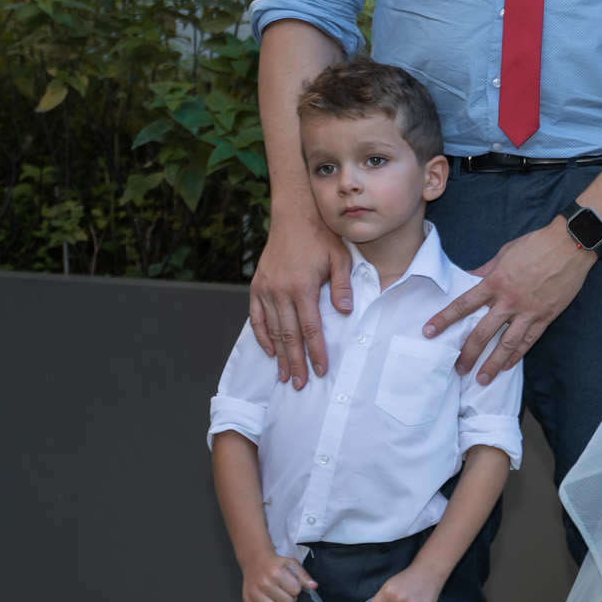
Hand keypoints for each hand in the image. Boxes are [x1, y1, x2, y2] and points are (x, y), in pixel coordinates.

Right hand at [240, 551, 316, 601]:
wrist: (255, 560)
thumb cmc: (275, 564)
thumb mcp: (291, 564)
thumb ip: (304, 576)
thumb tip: (314, 587)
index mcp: (276, 573)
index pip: (295, 591)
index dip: (296, 589)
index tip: (291, 585)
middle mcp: (264, 584)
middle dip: (289, 599)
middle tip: (284, 593)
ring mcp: (254, 593)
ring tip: (277, 601)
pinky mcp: (246, 601)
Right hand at [250, 209, 352, 386]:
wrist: (294, 216)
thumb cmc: (321, 237)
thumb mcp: (340, 258)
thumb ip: (342, 287)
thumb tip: (344, 313)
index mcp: (302, 287)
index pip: (310, 329)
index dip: (315, 352)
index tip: (321, 370)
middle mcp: (280, 292)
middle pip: (289, 336)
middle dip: (296, 362)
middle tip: (300, 385)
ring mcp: (266, 290)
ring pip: (273, 331)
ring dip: (280, 355)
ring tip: (285, 376)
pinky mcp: (257, 286)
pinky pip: (257, 318)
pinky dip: (262, 336)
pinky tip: (269, 351)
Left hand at [424, 218, 591, 383]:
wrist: (571, 245)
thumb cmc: (537, 244)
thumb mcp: (505, 253)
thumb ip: (486, 270)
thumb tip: (470, 279)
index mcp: (495, 282)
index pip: (463, 305)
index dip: (444, 319)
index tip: (429, 332)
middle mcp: (509, 300)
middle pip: (482, 332)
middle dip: (467, 352)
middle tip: (457, 368)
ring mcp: (528, 311)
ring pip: (506, 344)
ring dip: (492, 363)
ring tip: (482, 379)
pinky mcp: (546, 316)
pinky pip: (528, 340)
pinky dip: (517, 355)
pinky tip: (507, 366)